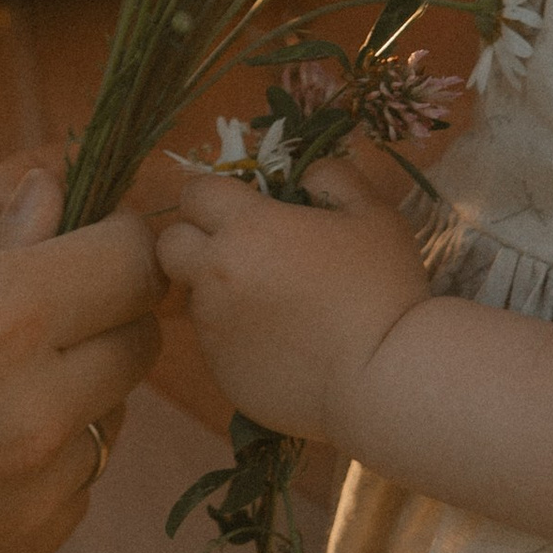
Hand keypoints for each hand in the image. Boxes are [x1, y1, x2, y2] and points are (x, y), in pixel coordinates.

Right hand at [0, 176, 162, 552]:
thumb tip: (41, 210)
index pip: (133, 255)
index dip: (116, 231)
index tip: (78, 228)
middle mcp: (40, 409)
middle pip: (141, 334)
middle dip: (100, 302)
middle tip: (21, 296)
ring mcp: (38, 495)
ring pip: (109, 415)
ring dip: (69, 385)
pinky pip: (71, 484)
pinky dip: (39, 458)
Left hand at [154, 156, 427, 443]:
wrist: (383, 379)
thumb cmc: (383, 289)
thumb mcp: (374, 215)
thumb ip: (334, 178)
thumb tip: (308, 173)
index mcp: (248, 227)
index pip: (195, 192)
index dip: (217, 196)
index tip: (247, 208)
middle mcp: (216, 274)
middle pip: (169, 243)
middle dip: (194, 240)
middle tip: (241, 252)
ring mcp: (213, 327)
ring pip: (194, 295)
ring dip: (220, 291)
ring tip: (277, 306)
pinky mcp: (220, 370)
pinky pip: (215, 341)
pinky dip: (238, 336)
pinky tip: (284, 345)